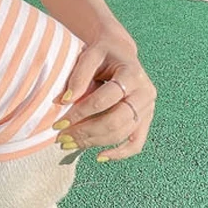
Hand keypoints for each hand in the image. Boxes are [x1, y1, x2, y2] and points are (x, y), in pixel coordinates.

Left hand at [54, 31, 156, 161]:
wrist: (120, 51)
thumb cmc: (102, 52)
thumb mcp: (90, 55)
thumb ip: (78, 76)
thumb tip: (63, 101)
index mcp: (132, 74)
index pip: (104, 99)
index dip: (80, 112)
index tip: (58, 122)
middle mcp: (145, 93)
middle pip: (116, 120)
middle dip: (86, 131)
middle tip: (62, 137)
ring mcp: (148, 108)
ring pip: (123, 133)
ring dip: (95, 142)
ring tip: (70, 144)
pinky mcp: (146, 119)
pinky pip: (137, 143)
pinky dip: (120, 153)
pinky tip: (99, 156)